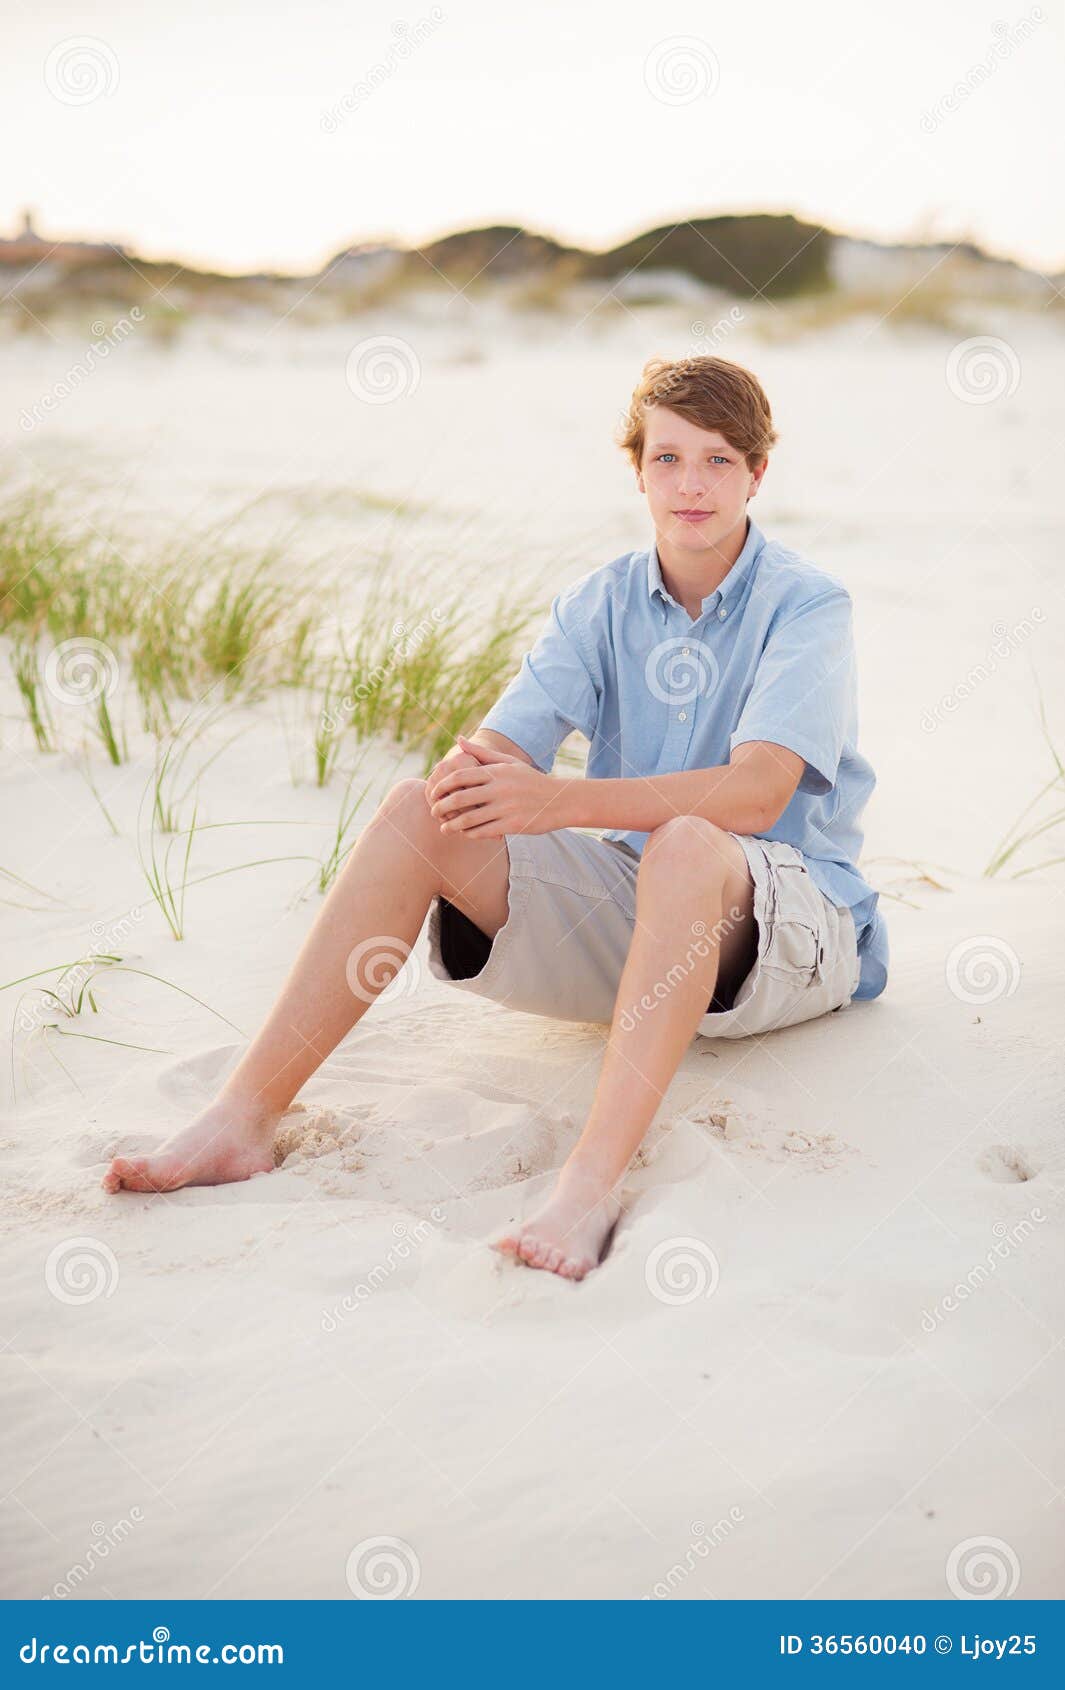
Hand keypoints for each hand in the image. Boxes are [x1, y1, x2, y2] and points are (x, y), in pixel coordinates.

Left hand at [428, 734, 559, 838]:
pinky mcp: (512, 825)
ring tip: (444, 829)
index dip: (441, 786)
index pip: (459, 776)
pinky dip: (470, 834)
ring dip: (452, 826)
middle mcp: (500, 788)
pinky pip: (483, 831)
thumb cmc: (531, 780)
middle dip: (441, 807)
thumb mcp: (508, 762)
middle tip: (434, 812)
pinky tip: (465, 833)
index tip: (433, 793)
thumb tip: (458, 739)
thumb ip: (481, 752)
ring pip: (469, 819)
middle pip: (459, 798)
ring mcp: (506, 807)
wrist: (560, 801)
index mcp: (496, 772)